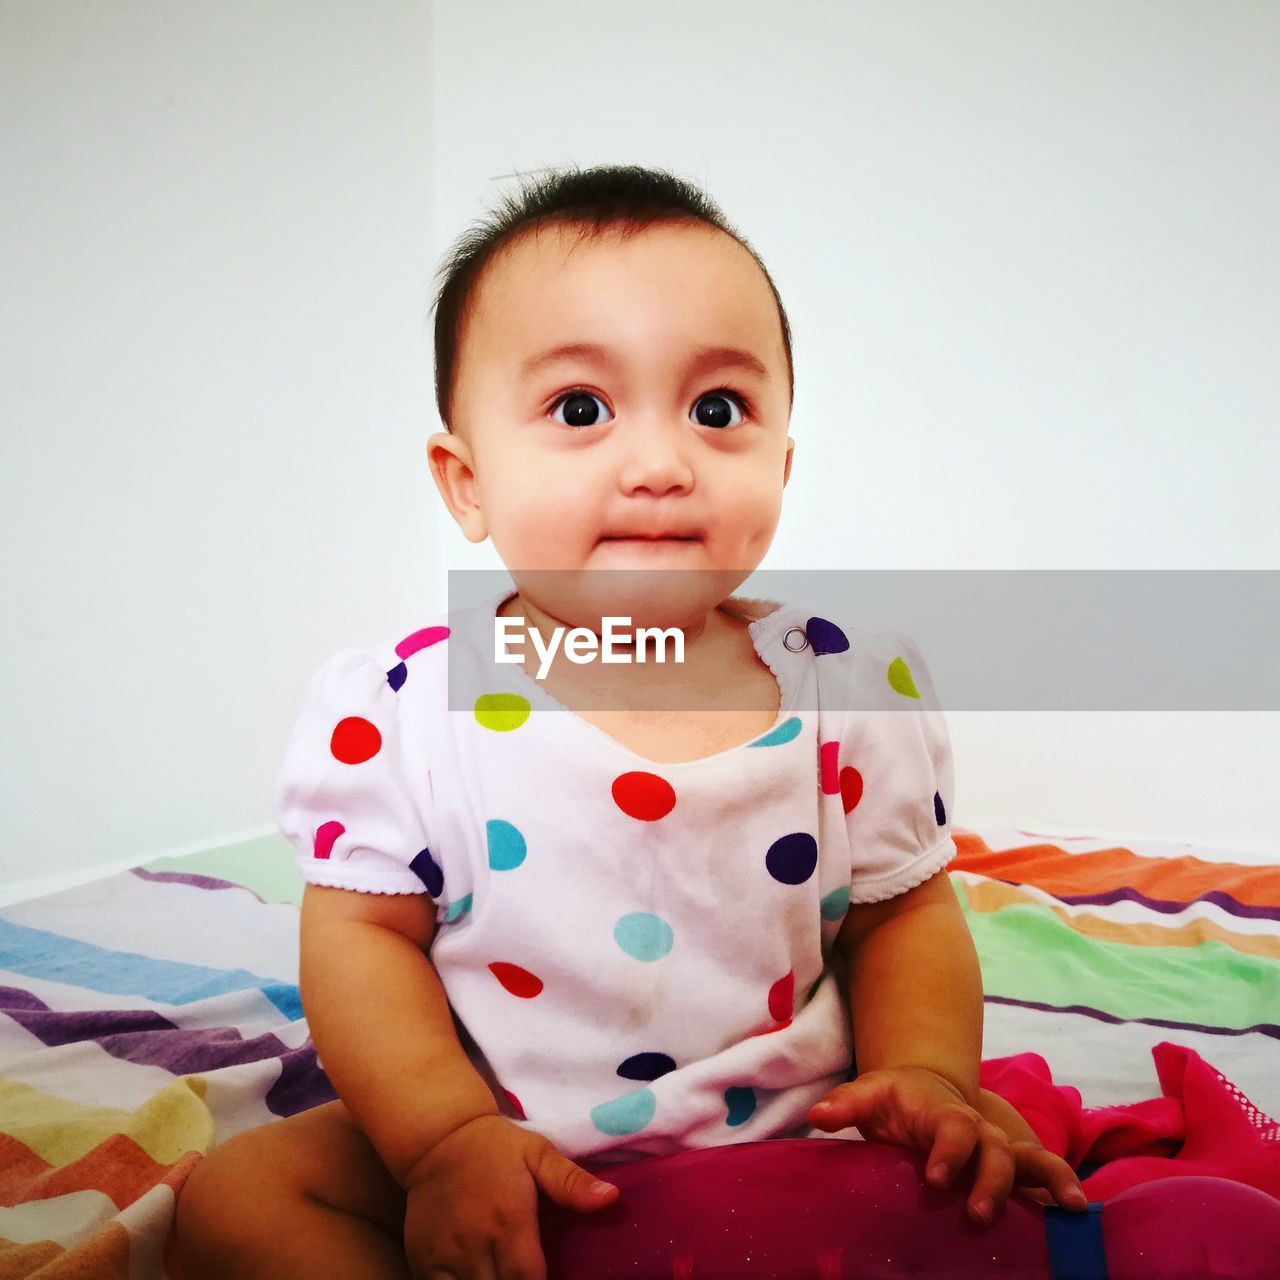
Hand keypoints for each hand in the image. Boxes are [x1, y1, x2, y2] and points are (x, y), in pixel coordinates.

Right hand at [401, 1114, 618, 1279]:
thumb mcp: (538, 1153)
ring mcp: (445, 1257)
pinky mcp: (422, 1261)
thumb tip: (611, 1198)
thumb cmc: (496, 1148)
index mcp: (509, 1222)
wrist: (438, 1138)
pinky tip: (477, 1278)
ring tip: (504, 1275)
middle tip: (528, 1276)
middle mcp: (476, 1245)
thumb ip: (570, 1181)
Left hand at [807, 1067, 1087, 1227]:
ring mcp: (1001, 1148)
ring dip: (1051, 1180)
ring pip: (1033, 1159)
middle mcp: (979, 1130)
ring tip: (1071, 1206)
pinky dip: (1064, 1188)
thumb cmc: (895, 1099)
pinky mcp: (1016, 1165)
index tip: (935, 1178)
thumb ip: (847, 1103)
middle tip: (978, 1213)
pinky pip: (1045, 1174)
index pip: (952, 1129)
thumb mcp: (870, 1094)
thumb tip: (818, 1114)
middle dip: (991, 1181)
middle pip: (995, 1152)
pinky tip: (1080, 1215)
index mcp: (944, 1114)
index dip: (948, 1151)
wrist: (927, 1085)